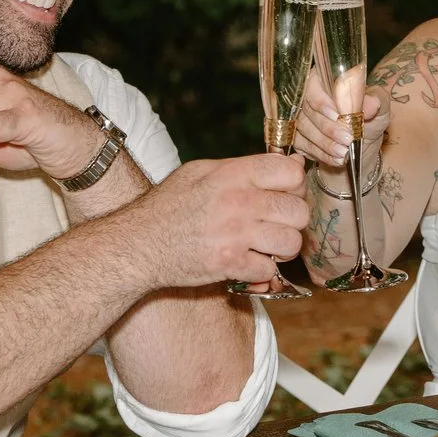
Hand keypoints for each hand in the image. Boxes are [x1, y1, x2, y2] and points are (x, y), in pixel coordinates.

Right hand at [129, 154, 311, 286]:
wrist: (138, 244)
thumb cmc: (170, 206)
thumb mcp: (202, 172)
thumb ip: (248, 167)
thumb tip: (294, 164)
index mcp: (233, 174)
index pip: (290, 171)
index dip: (295, 184)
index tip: (285, 193)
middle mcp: (239, 202)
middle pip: (298, 211)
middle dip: (292, 221)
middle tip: (277, 225)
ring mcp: (236, 234)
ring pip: (291, 242)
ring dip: (282, 249)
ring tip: (267, 246)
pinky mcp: (230, 263)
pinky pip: (269, 270)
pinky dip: (262, 271)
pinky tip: (249, 263)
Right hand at [291, 69, 386, 175]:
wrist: (364, 143)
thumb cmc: (370, 118)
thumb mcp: (380, 107)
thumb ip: (376, 100)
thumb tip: (370, 104)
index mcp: (325, 80)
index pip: (313, 85)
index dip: (321, 101)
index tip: (337, 115)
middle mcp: (307, 96)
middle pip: (307, 110)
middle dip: (328, 127)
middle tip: (347, 139)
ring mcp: (299, 117)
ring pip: (303, 129)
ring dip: (325, 143)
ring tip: (344, 152)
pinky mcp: (297, 137)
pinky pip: (303, 146)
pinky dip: (321, 154)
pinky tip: (337, 159)